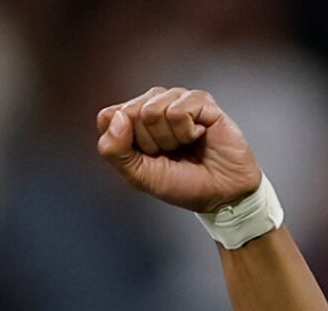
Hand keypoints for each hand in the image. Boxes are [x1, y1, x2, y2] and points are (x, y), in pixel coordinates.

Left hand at [96, 87, 260, 212]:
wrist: (219, 193)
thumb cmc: (181, 184)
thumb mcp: (138, 176)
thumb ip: (115, 151)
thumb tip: (115, 116)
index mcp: (133, 123)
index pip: (108, 117)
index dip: (122, 142)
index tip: (143, 157)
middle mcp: (153, 106)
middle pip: (129, 112)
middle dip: (147, 142)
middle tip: (167, 154)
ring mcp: (177, 100)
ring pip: (152, 110)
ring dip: (167, 138)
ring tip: (183, 146)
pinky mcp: (201, 100)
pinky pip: (177, 110)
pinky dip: (186, 132)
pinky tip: (197, 136)